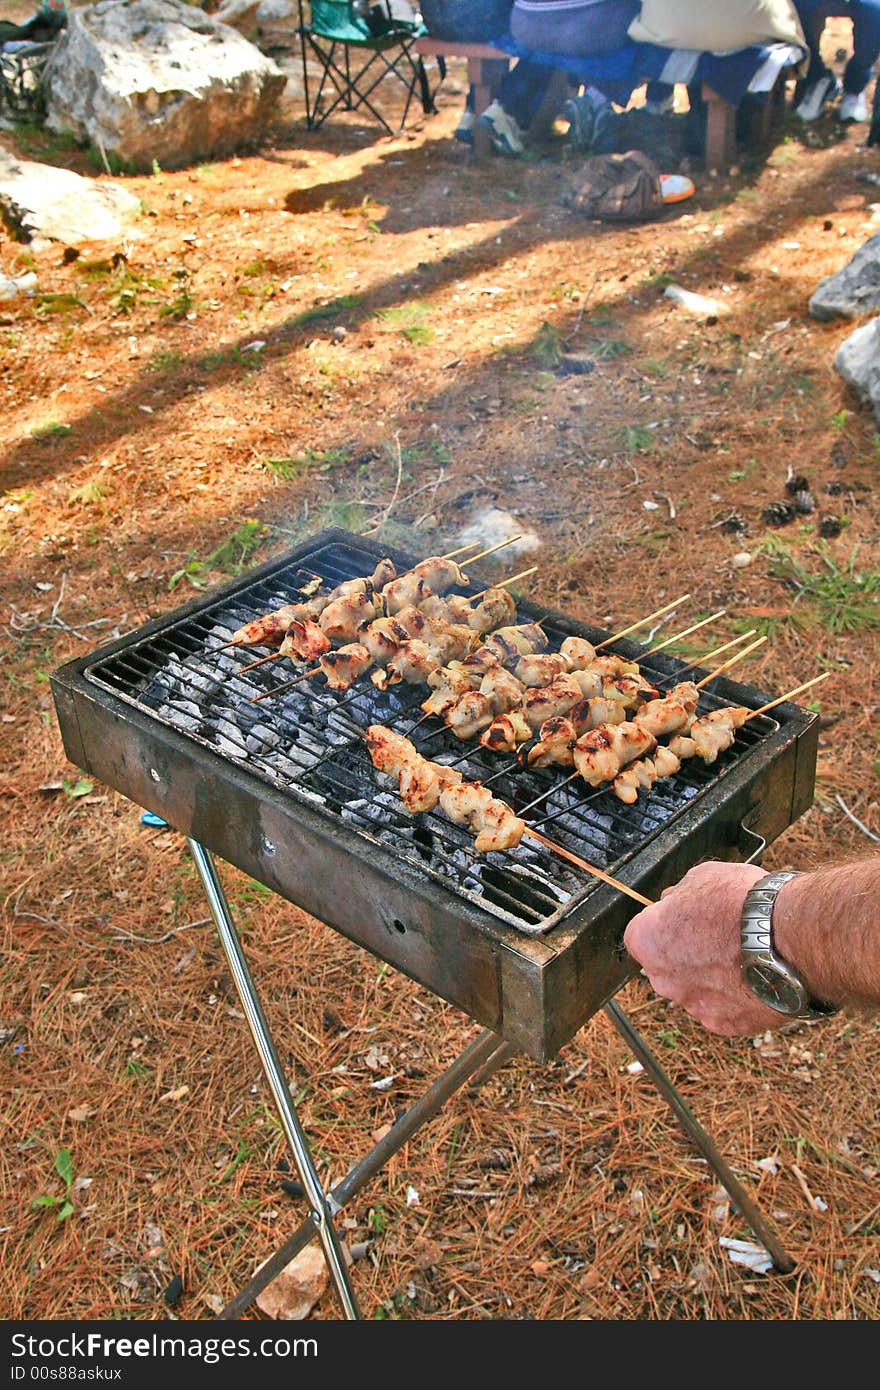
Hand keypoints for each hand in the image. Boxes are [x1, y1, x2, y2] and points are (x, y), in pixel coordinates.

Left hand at [623, 860, 785, 1035]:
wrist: (787, 939)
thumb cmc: (742, 903)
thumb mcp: (701, 877)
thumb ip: (679, 895)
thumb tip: (676, 902)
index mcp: (646, 940)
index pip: (645, 932)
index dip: (669, 922)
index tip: (689, 917)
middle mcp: (661, 978)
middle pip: (668, 965)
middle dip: (688, 953)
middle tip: (719, 937)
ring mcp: (692, 1004)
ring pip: (695, 989)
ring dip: (712, 977)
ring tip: (745, 957)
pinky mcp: (723, 1024)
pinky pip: (724, 1009)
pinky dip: (736, 997)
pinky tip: (756, 977)